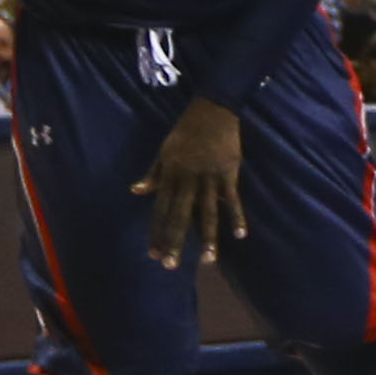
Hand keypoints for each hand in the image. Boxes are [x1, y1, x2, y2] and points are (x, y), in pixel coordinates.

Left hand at [138, 100, 247, 266]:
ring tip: (208, 261)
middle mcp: (188, 179)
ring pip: (208, 212)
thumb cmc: (186, 130)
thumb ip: (153, 174)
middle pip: (181, 216)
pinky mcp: (229, 172)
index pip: (161, 210)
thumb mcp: (164, 150)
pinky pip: (233, 198)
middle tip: (171, 266)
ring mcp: (210, 177)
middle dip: (175, 242)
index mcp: (170, 175)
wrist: (213, 108)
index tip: (153, 255)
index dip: (157, 233)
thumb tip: (135, 192)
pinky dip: (237, 216)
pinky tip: (240, 235)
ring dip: (208, 237)